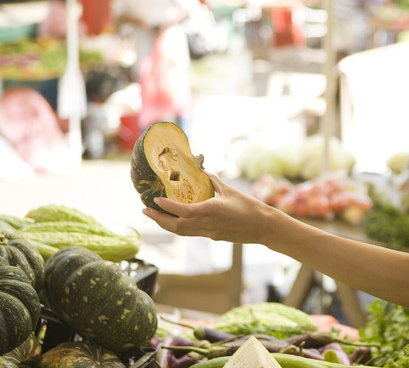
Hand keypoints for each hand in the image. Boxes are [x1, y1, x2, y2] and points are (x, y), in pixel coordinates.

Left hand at [141, 172, 273, 243]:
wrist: (263, 227)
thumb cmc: (249, 207)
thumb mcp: (230, 190)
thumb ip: (214, 181)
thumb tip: (203, 171)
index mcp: (210, 210)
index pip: (181, 210)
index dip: (165, 206)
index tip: (154, 199)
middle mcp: (206, 224)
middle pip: (175, 227)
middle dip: (158, 220)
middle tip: (146, 211)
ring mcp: (209, 233)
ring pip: (182, 232)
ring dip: (167, 225)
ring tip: (156, 216)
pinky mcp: (213, 237)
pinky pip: (192, 233)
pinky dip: (180, 227)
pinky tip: (176, 220)